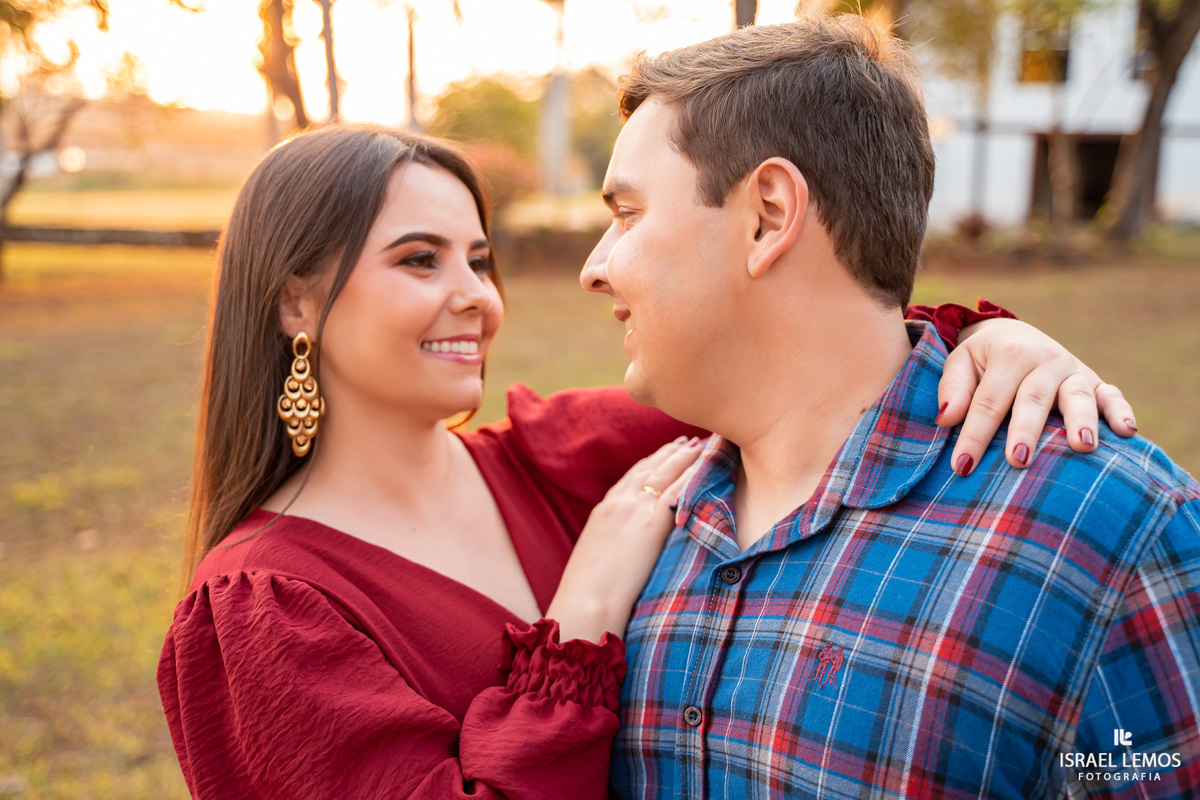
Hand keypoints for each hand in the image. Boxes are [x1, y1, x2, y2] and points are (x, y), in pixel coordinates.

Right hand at [547, 436, 703, 642]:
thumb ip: (611, 544)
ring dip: (684, 455)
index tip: (664, 453)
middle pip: (649, 468)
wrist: (585, 601)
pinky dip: (692, 473)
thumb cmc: (588, 593)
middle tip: (687, 441)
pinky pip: (677, 490)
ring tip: (700, 445)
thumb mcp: (595, 559)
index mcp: (603, 510)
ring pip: (664, 472)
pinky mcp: (652, 523)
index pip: (631, 477)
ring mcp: (635, 510)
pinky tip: (705, 465)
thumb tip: (621, 551)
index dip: (650, 463)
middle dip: (669, 452)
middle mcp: (618, 502)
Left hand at [938, 319, 1136, 475]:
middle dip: (1026, 431)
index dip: (975, 434)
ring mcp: (1073, 371)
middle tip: (1019, 460)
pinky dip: (1121, 411)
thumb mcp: (960, 362)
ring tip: (1081, 447)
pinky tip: (1127, 432)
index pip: (989, 401)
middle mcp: (1045, 359)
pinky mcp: (1095, 382)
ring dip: (1080, 421)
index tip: (962, 466)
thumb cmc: (983, 359)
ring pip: (1077, 396)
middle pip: (1034, 399)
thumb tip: (946, 419)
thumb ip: (953, 388)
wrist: (1013, 335)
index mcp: (1010, 354)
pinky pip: (1112, 395)